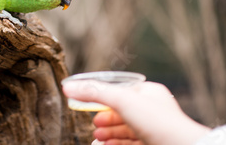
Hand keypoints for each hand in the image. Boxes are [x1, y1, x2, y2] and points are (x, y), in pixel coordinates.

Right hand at [62, 81, 210, 144]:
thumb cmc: (158, 122)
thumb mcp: (122, 100)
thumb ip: (94, 93)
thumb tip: (67, 87)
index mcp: (149, 93)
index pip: (121, 93)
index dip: (103, 99)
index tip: (87, 105)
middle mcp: (153, 111)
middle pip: (123, 114)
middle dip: (105, 121)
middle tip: (93, 127)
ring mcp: (154, 130)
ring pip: (127, 131)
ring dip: (110, 135)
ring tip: (97, 139)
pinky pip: (132, 144)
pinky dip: (117, 144)